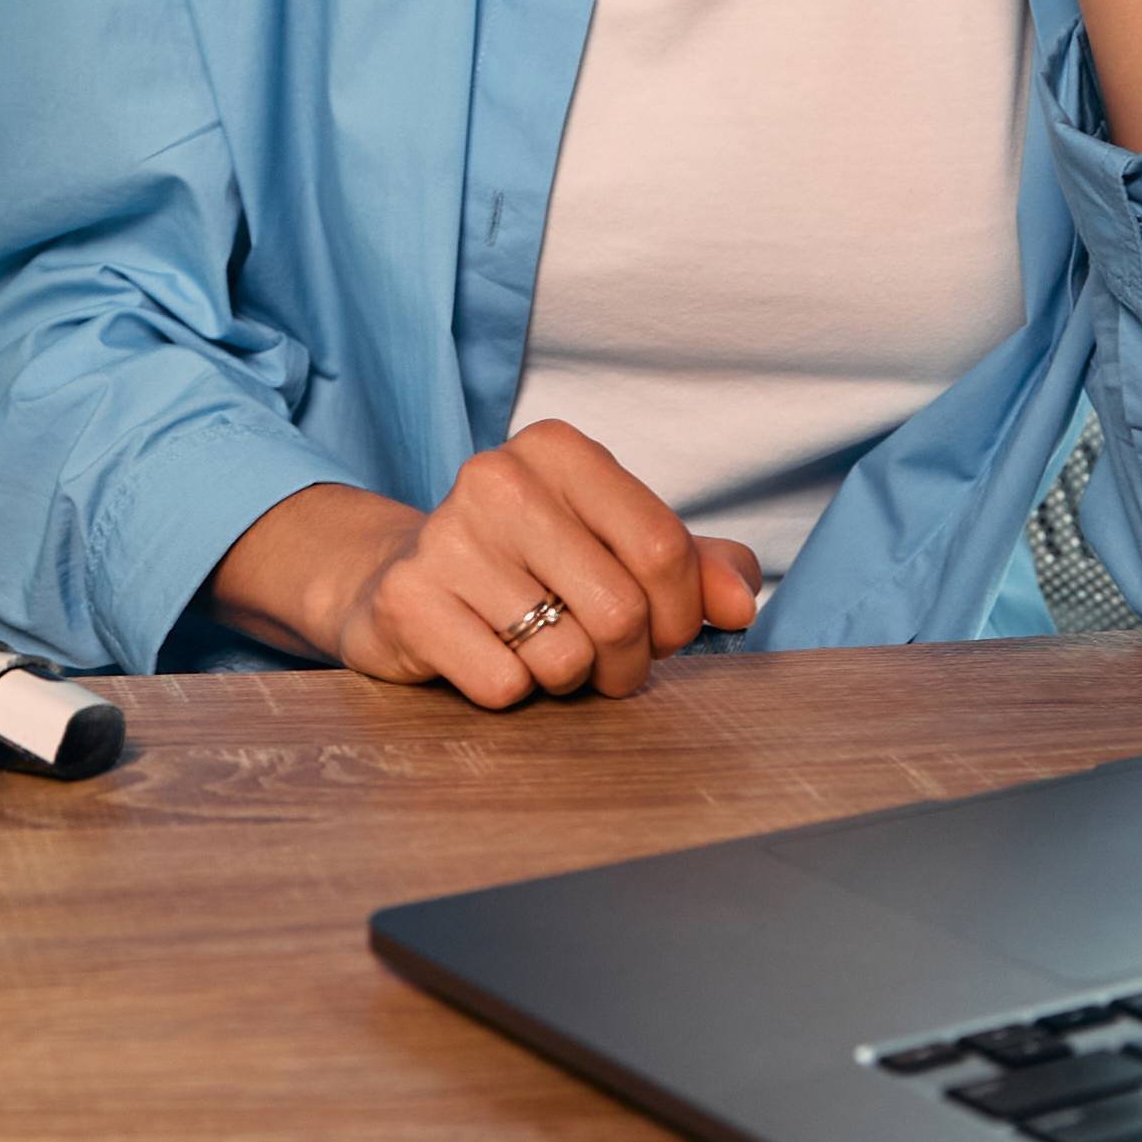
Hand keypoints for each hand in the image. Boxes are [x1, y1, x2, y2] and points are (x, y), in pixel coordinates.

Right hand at [228, 425, 765, 707]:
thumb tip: (741, 603)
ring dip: (570, 680)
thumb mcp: (616, 548)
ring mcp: (445, 538)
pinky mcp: (407, 600)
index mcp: (558, 449)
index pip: (664, 548)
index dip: (681, 614)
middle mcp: (497, 478)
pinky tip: (488, 657)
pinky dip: (512, 692)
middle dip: (631, 662)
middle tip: (608, 662)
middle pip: (622, 610)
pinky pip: (504, 684)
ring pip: (565, 657)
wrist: (401, 581)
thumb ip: (696, 567)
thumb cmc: (531, 567)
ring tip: (541, 652)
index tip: (663, 631)